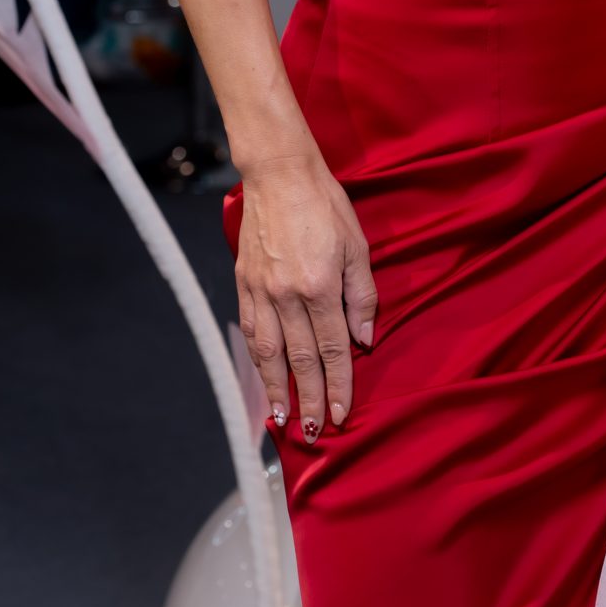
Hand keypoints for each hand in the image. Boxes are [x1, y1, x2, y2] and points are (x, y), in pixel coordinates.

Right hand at [235, 150, 376, 445]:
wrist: (279, 174)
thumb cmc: (326, 205)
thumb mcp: (357, 245)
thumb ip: (361, 296)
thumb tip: (363, 340)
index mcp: (320, 286)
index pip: (333, 348)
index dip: (339, 385)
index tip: (342, 414)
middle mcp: (287, 295)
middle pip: (301, 360)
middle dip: (310, 399)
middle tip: (317, 432)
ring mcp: (261, 291)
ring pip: (269, 354)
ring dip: (277, 390)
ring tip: (284, 420)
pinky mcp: (243, 284)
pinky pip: (250, 332)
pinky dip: (256, 361)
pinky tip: (263, 379)